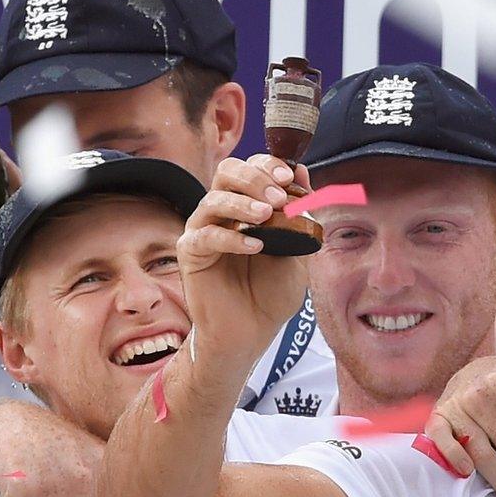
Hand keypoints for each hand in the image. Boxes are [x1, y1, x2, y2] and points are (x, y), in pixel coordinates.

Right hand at [177, 154, 311, 338]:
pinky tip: (255, 246)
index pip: (251, 169)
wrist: (252, 330)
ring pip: (213, 200)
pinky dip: (232, 237)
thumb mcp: (298, 251)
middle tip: (278, 197)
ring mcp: (203, 229)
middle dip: (254, 178)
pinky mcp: (191, 252)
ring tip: (266, 216)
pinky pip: (205, 236)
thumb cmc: (272, 292)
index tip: (290, 177)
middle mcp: (222, 212)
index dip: (268, 166)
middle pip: (227, 173)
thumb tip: (304, 173)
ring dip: (242, 204)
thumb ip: (301, 216)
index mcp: (247, 205)